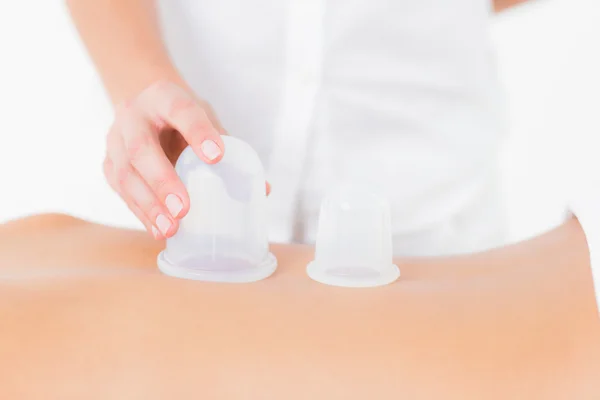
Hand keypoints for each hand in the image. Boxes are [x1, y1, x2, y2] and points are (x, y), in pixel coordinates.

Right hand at [103, 80, 226, 239]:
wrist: (144, 107)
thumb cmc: (183, 117)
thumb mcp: (206, 119)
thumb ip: (230, 148)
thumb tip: (263, 190)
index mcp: (163, 96)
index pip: (180, 109)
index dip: (198, 132)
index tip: (217, 156)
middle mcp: (133, 115)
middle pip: (141, 148)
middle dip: (162, 181)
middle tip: (183, 208)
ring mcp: (115, 140)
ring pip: (125, 174)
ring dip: (149, 205)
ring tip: (171, 229)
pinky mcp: (108, 164)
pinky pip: (121, 191)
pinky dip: (141, 213)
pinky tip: (158, 230)